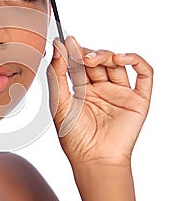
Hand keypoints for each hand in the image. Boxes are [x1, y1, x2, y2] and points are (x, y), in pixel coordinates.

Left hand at [47, 36, 153, 167]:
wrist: (93, 159)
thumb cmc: (74, 137)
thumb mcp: (59, 102)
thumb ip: (56, 75)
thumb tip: (55, 48)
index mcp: (82, 90)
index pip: (79, 64)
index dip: (72, 51)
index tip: (63, 40)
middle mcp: (102, 89)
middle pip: (98, 61)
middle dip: (88, 53)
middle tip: (78, 52)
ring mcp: (120, 93)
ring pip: (117, 63)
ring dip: (106, 55)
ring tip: (93, 59)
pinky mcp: (138, 99)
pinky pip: (144, 74)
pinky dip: (135, 60)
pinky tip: (121, 58)